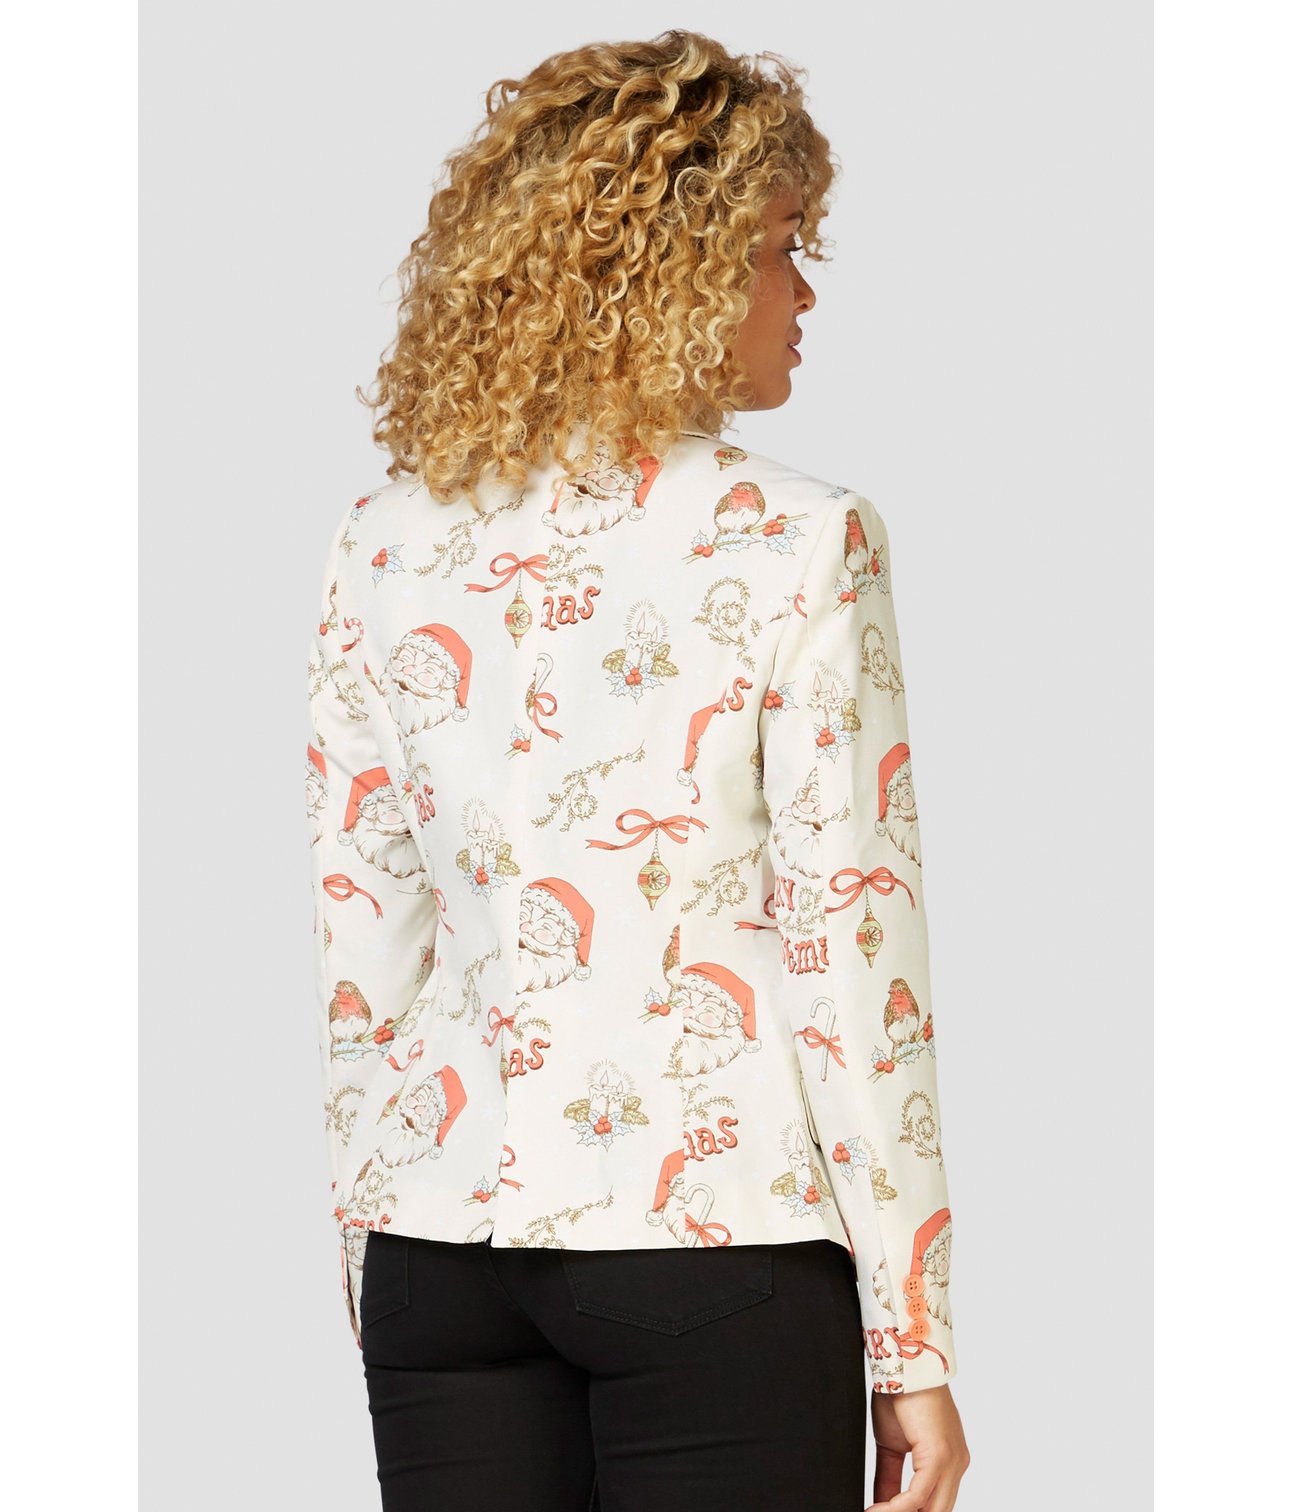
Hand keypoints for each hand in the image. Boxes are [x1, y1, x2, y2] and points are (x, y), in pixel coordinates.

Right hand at [866, 1383, 969, 1511]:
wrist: (904, 1366)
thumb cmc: (901, 1396)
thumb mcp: (893, 1446)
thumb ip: (890, 1477)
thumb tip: (881, 1504)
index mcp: (950, 1462)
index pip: (935, 1504)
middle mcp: (957, 1464)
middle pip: (937, 1511)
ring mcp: (952, 1461)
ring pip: (932, 1509)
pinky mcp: (940, 1456)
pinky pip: (919, 1496)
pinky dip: (896, 1507)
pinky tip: (876, 1508)